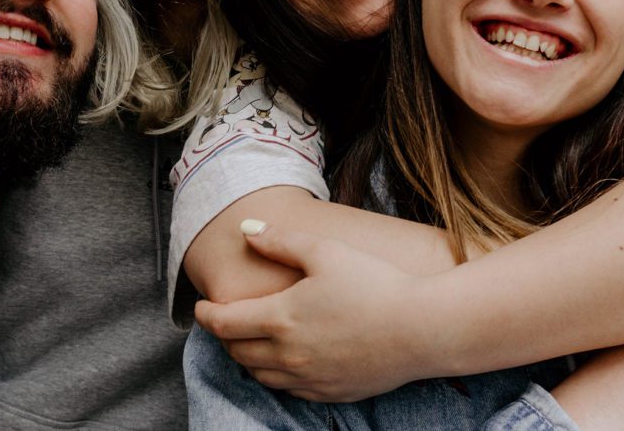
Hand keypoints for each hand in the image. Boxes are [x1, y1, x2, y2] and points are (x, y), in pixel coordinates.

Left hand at [193, 221, 436, 401]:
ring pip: (259, 375)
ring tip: (250, 339)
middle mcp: (288, 355)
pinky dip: (275, 375)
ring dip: (247, 357)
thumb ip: (280, 241)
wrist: (423, 328)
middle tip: (225, 320)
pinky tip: (284, 360)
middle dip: (224, 336)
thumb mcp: (324, 251)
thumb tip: (246, 230)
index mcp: (281, 318)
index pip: (224, 324)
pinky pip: (288, 390)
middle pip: (237, 352)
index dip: (205, 315)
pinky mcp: (331, 393)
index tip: (200, 308)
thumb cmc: (375, 283)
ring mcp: (309, 378)